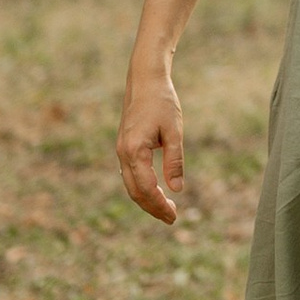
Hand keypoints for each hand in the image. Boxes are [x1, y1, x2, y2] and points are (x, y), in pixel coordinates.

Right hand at [117, 68, 184, 225]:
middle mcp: (123, 153)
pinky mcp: (124, 146)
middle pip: (135, 191)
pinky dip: (141, 187)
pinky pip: (130, 174)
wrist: (145, 80)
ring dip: (146, 199)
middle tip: (172, 218)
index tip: (174, 216)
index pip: (146, 188)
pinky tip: (155, 190)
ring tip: (166, 208)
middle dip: (152, 207)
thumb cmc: (162, 102)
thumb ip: (174, 161)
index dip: (160, 205)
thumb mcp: (174, 131)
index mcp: (134, 151)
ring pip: (131, 184)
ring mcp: (121, 150)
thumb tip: (177, 189)